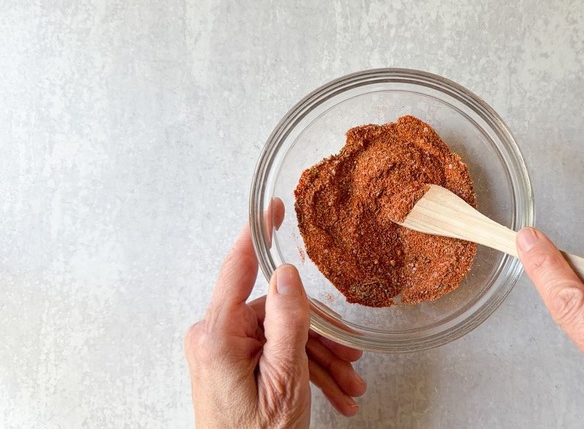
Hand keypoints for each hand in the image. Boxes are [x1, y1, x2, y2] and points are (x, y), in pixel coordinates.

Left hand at [184, 223, 366, 427]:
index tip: (272, 208)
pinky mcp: (232, 364)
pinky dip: (305, 370)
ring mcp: (223, 352)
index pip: (239, 268)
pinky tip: (334, 392)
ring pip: (283, 336)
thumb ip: (286, 322)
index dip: (259, 233)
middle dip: (320, 337)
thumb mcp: (284, 378)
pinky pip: (274, 354)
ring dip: (319, 360)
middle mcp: (214, 337)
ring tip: (348, 386)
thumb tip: (286, 274)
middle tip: (352, 358)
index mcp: (218, 334)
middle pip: (277, 312)